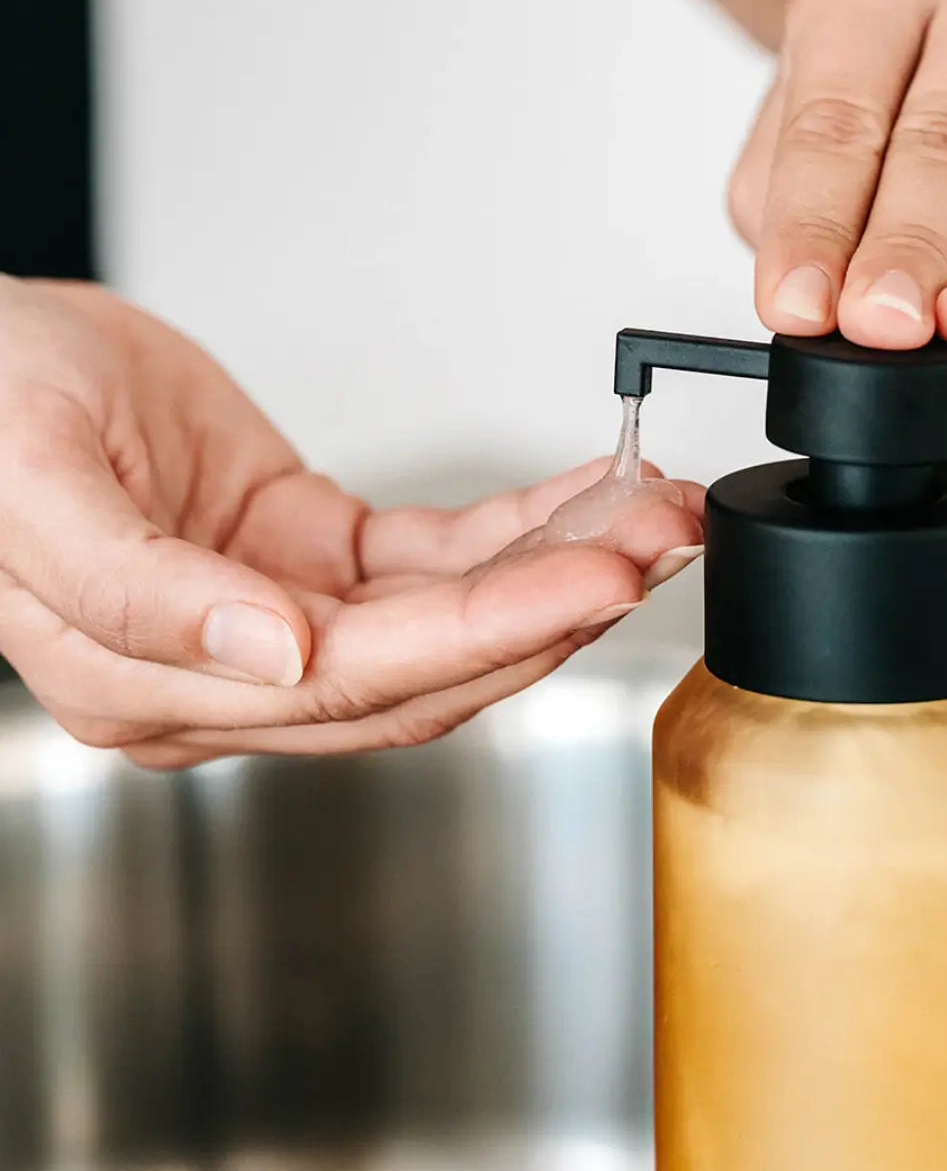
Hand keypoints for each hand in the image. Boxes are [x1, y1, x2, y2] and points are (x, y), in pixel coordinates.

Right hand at [0, 279, 703, 766]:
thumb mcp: (30, 486)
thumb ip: (141, 592)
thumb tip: (274, 653)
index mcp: (150, 685)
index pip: (357, 680)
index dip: (488, 631)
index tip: (596, 576)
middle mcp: (228, 676)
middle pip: (426, 668)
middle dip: (552, 607)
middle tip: (659, 542)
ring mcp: (276, 624)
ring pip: (445, 622)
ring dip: (550, 570)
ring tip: (649, 515)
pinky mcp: (310, 563)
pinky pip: (431, 561)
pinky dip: (512, 532)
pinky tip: (580, 498)